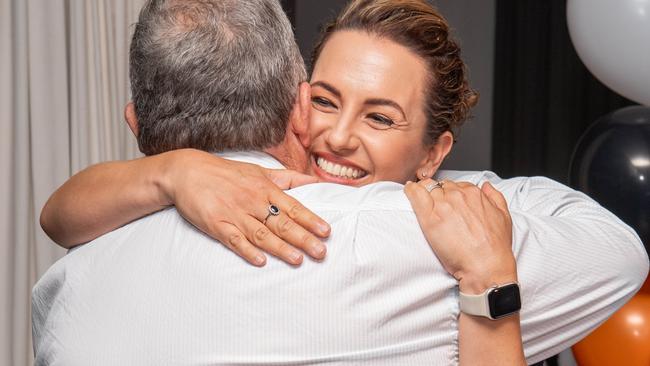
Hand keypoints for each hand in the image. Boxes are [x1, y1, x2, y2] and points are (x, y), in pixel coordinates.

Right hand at [160, 149, 330, 265]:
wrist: (187, 172)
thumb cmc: (227, 173)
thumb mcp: (259, 171)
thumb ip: (288, 179)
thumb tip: (314, 182)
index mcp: (265, 188)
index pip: (293, 206)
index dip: (310, 220)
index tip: (326, 231)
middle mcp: (253, 202)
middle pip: (282, 222)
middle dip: (303, 238)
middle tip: (321, 252)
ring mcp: (234, 214)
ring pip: (261, 234)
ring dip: (280, 248)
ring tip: (298, 260)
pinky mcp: (217, 225)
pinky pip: (234, 240)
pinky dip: (247, 251)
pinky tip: (261, 261)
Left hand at [404, 179, 515, 292]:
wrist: (485, 266)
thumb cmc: (495, 247)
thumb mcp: (503, 216)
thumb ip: (495, 196)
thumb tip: (486, 186)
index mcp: (474, 193)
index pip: (455, 185)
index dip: (450, 193)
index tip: (447, 201)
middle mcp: (458, 196)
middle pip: (441, 186)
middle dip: (437, 193)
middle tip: (435, 205)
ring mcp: (443, 205)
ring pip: (428, 188)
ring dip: (424, 192)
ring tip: (419, 198)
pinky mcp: (429, 218)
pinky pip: (415, 194)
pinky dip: (410, 190)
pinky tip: (408, 191)